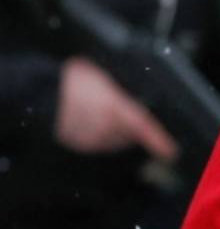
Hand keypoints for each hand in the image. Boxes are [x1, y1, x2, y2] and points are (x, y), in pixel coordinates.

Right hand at [54, 57, 176, 160]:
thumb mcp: (102, 77)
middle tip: (124, 115)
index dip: (159, 141)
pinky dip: (99, 135)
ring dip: (116, 132)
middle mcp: (106, 128)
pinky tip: (91, 121)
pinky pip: (96, 142)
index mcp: (116, 109)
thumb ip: (118, 90)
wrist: (40, 93)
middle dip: (132, 129)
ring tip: (103, 114)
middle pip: (129, 135)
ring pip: (113, 140)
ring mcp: (91, 137)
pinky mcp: (78, 143)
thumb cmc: (70, 80)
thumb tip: (125, 94)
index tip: (170, 152)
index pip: (145, 128)